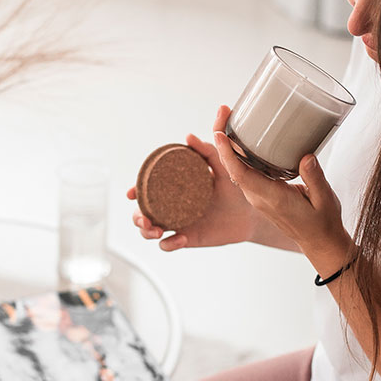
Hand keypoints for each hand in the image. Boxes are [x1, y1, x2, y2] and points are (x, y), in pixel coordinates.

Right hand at [126, 132, 258, 251]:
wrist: (248, 213)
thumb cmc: (233, 188)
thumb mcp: (222, 167)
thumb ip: (206, 151)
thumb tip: (188, 136)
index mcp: (173, 188)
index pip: (147, 189)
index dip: (135, 190)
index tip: (131, 193)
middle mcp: (171, 206)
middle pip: (142, 212)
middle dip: (137, 217)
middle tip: (145, 218)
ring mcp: (177, 223)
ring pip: (150, 231)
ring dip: (147, 233)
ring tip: (157, 231)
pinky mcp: (187, 238)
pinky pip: (170, 244)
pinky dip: (169, 244)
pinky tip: (180, 239)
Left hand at [211, 105, 353, 270]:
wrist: (319, 242)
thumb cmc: (322, 222)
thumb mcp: (324, 199)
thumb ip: (314, 178)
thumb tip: (306, 156)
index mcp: (271, 198)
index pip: (240, 174)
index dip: (227, 153)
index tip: (218, 134)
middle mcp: (258, 196)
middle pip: (232, 167)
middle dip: (223, 140)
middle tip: (222, 112)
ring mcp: (258, 195)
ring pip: (236, 168)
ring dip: (229, 145)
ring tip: (229, 119)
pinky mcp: (262, 192)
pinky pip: (245, 171)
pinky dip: (239, 153)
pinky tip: (243, 137)